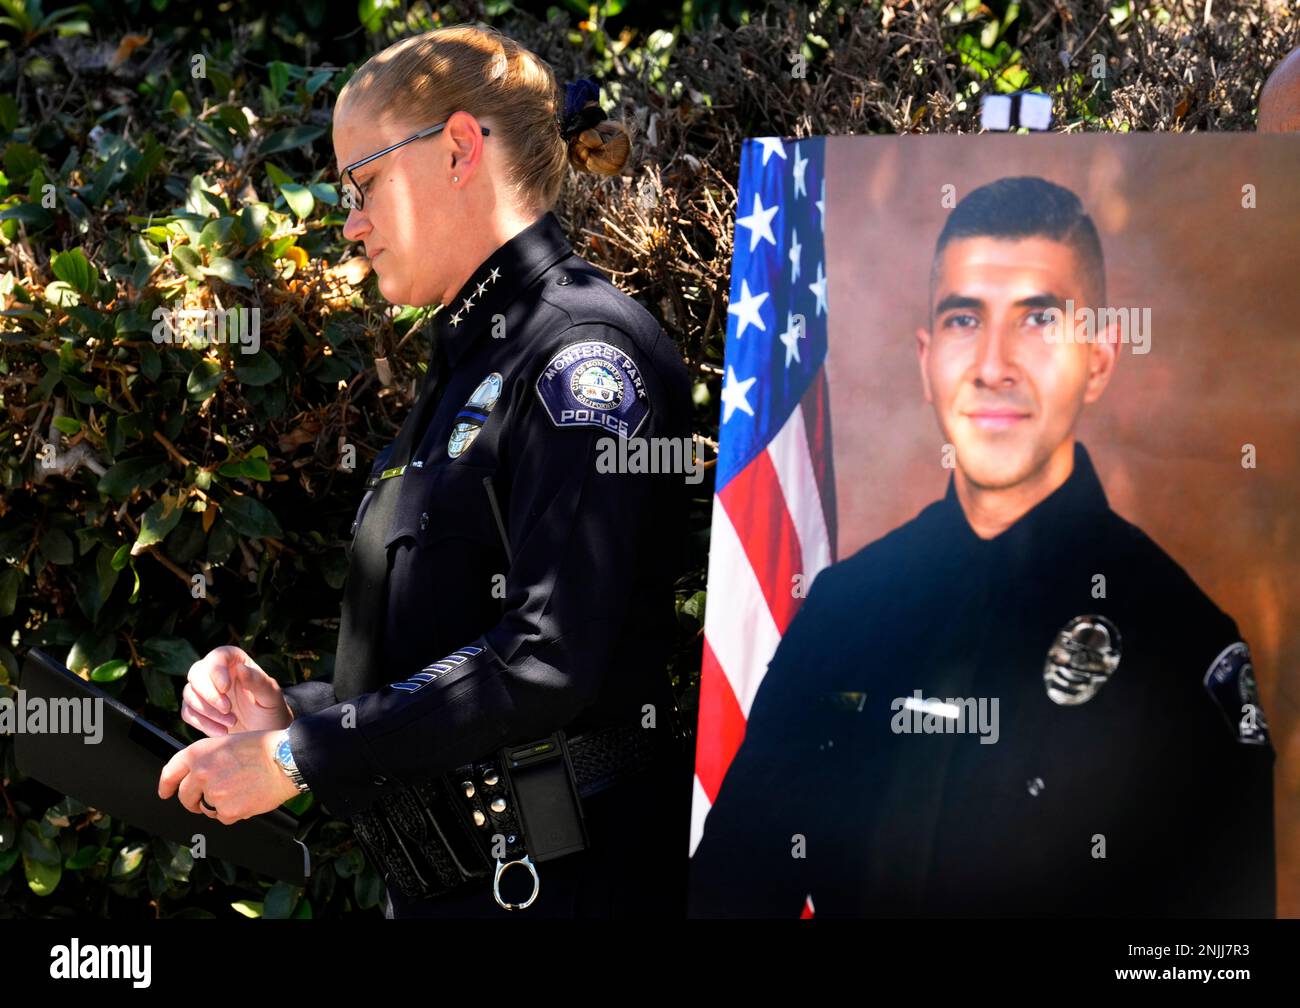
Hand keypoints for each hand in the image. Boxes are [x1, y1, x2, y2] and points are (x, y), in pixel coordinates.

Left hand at [158, 730, 300, 825]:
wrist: (286, 760)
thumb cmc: (263, 748)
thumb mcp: (228, 743)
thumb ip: (208, 759)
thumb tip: (197, 778)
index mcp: (199, 753)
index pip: (171, 772)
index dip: (166, 785)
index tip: (165, 792)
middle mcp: (201, 773)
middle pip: (185, 796)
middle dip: (192, 801)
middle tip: (203, 801)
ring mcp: (213, 794)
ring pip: (207, 808)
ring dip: (218, 805)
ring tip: (240, 791)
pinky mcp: (228, 811)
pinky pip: (224, 817)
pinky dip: (234, 812)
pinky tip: (248, 797)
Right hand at [182, 645, 292, 736]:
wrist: (264, 735)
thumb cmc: (271, 712)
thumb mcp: (271, 697)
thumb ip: (258, 682)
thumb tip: (240, 667)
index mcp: (237, 663)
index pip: (219, 655)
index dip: (217, 669)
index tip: (225, 688)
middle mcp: (217, 674)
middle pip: (196, 672)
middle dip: (209, 693)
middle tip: (227, 709)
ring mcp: (205, 692)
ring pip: (189, 693)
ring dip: (207, 710)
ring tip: (231, 723)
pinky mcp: (198, 711)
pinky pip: (187, 713)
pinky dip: (202, 723)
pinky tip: (222, 732)